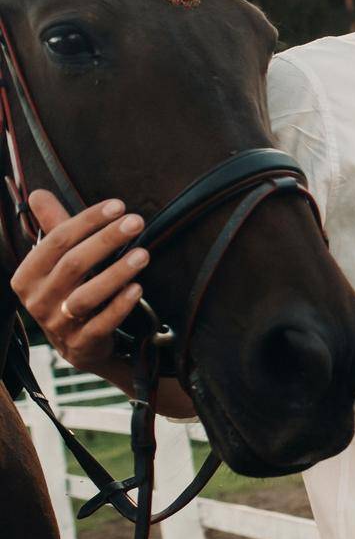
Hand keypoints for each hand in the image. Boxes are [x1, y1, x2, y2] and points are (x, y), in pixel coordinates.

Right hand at [11, 191, 146, 378]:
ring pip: (86, 295)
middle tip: (136, 222)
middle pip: (73, 264)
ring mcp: (59, 325)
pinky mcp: (82, 343)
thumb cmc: (70, 292)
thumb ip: (54, 228)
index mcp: (27, 276)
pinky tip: (137, 288)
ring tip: (143, 254)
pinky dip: (120, 305)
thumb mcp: (59, 262)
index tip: (118, 205)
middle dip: (106, 240)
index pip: (56, 242)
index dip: (86, 221)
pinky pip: (101, 323)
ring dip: (116, 272)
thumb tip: (38, 194)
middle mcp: (38, 301)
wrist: (79, 344)